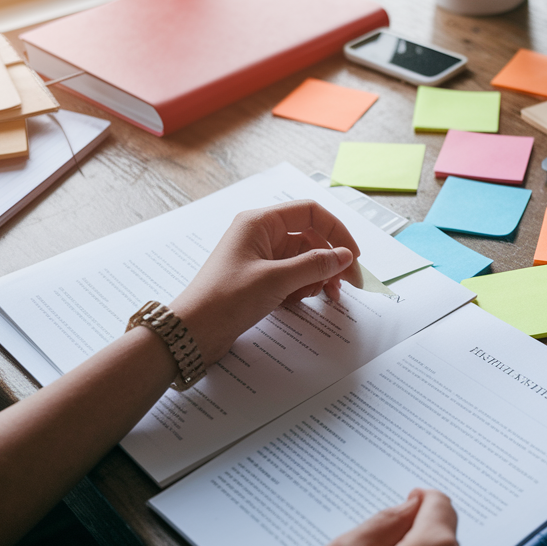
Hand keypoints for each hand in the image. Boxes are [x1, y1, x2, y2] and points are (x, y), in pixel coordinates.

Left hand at [169, 200, 363, 363]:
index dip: (336, 232)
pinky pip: (292, 276)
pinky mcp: (259, 279)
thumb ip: (314, 265)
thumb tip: (345, 256)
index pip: (311, 213)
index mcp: (260, 222)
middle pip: (310, 238)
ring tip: (323, 297)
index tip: (353, 257)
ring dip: (318, 277)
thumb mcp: (276, 280)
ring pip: (303, 260)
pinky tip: (301, 301)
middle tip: (347, 285)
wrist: (193, 332)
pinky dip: (303, 287)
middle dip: (330, 261)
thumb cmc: (225, 299)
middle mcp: (261, 234)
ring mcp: (260, 257)